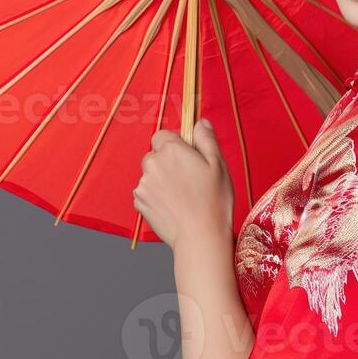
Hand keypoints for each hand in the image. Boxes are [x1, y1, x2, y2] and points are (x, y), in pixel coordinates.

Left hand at [132, 119, 233, 251]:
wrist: (200, 236)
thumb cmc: (213, 200)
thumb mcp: (218, 164)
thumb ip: (206, 138)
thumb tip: (200, 122)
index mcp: (172, 151)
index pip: (163, 134)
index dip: (176, 144)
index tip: (189, 157)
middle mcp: (153, 164)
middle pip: (155, 154)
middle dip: (168, 161)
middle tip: (189, 177)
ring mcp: (143, 185)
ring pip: (151, 174)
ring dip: (162, 179)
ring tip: (183, 195)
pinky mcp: (139, 203)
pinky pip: (146, 191)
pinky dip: (156, 195)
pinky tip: (173, 205)